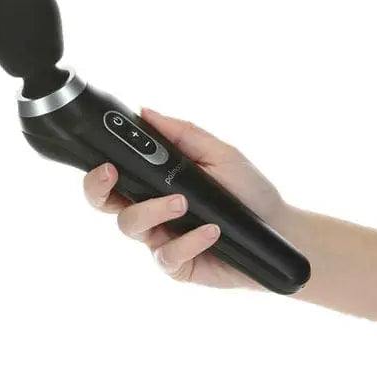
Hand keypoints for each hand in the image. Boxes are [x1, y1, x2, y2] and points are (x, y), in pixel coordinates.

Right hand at [83, 108, 287, 289]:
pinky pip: (166, 255)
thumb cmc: (246, 188)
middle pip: (106, 203)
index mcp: (155, 182)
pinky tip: (211, 231)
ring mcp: (162, 238)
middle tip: (112, 175)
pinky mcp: (177, 264)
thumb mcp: (218, 153)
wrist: (278, 228)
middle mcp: (151, 209)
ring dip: (153, 210)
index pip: (114, 176)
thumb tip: (146, 112)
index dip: (98, 170)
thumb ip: (182, 134)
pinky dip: (189, 241)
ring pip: (131, 226)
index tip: (105, 159)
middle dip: (98, 190)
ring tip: (183, 202)